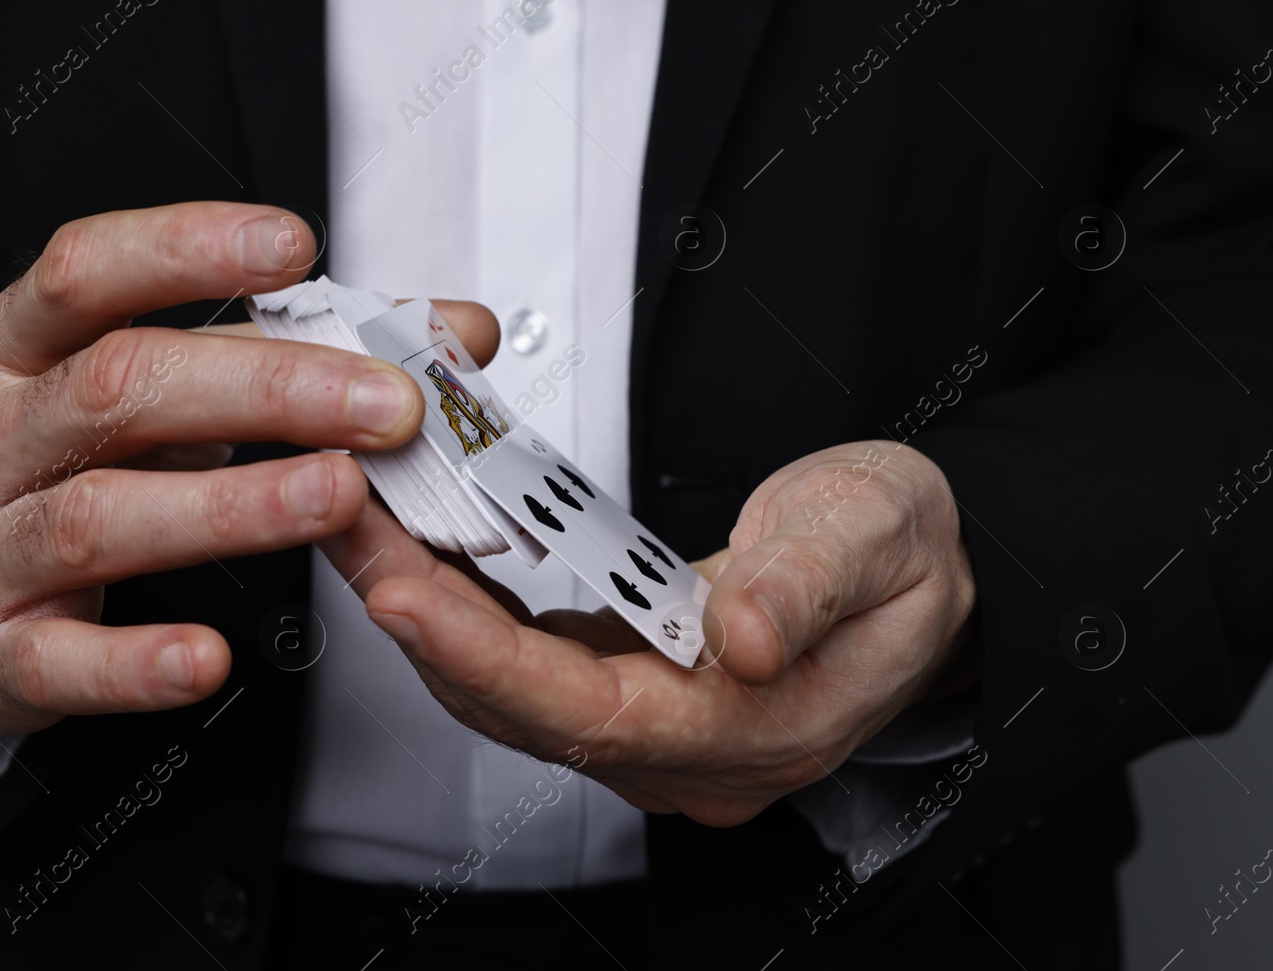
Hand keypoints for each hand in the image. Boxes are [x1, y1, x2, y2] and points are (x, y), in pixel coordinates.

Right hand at [0, 201, 496, 735]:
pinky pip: (64, 661)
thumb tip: (452, 331)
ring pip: (98, 515)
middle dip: (265, 388)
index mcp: (19, 347)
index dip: (188, 249)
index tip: (293, 247)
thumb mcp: (145, 388)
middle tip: (383, 403)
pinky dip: (138, 661)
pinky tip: (211, 656)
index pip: (88, 271)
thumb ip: (289, 351)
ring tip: (336, 495)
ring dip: (228, 506)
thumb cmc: (50, 464)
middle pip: (121, 388)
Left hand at [320, 440, 974, 825]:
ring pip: (507, 688)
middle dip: (419, 617)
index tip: (399, 592)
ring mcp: (655, 732)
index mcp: (757, 728)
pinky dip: (462, 611)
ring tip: (359, 519)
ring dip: (424, 608)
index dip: (484, 658)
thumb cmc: (908, 554)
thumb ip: (805, 582)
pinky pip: (522, 665)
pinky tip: (420, 549)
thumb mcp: (879, 536)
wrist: (926, 574)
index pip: (593, 713)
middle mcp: (691, 752)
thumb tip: (740, 636)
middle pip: (523, 703)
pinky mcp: (630, 695)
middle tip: (345, 521)